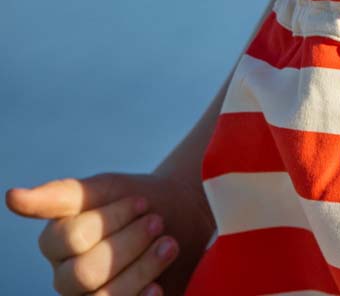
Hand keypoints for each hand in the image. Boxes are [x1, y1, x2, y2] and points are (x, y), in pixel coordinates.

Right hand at [6, 171, 215, 295]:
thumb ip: (62, 195)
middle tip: (157, 222)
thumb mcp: (109, 189)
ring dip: (143, 268)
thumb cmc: (141, 202)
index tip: (142, 202)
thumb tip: (11, 197)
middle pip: (83, 273)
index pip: (70, 239)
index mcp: (56, 243)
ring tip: (169, 244)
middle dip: (129, 243)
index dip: (111, 219)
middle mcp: (65, 277)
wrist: (185, 219)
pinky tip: (158, 286)